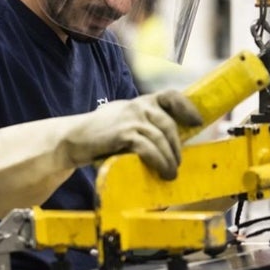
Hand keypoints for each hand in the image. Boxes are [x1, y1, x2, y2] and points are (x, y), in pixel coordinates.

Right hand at [61, 90, 203, 179]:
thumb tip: (165, 145)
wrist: (72, 139)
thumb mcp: (123, 121)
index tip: (197, 121)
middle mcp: (138, 106)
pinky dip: (159, 162)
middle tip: (177, 164)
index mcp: (140, 102)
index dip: (186, 107)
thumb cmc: (99, 134)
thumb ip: (141, 124)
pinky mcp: (124, 133)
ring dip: (169, 159)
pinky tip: (161, 171)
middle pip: (169, 125)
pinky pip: (149, 148)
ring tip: (170, 173)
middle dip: (176, 148)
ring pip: (161, 139)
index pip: (169, 96)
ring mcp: (131, 118)